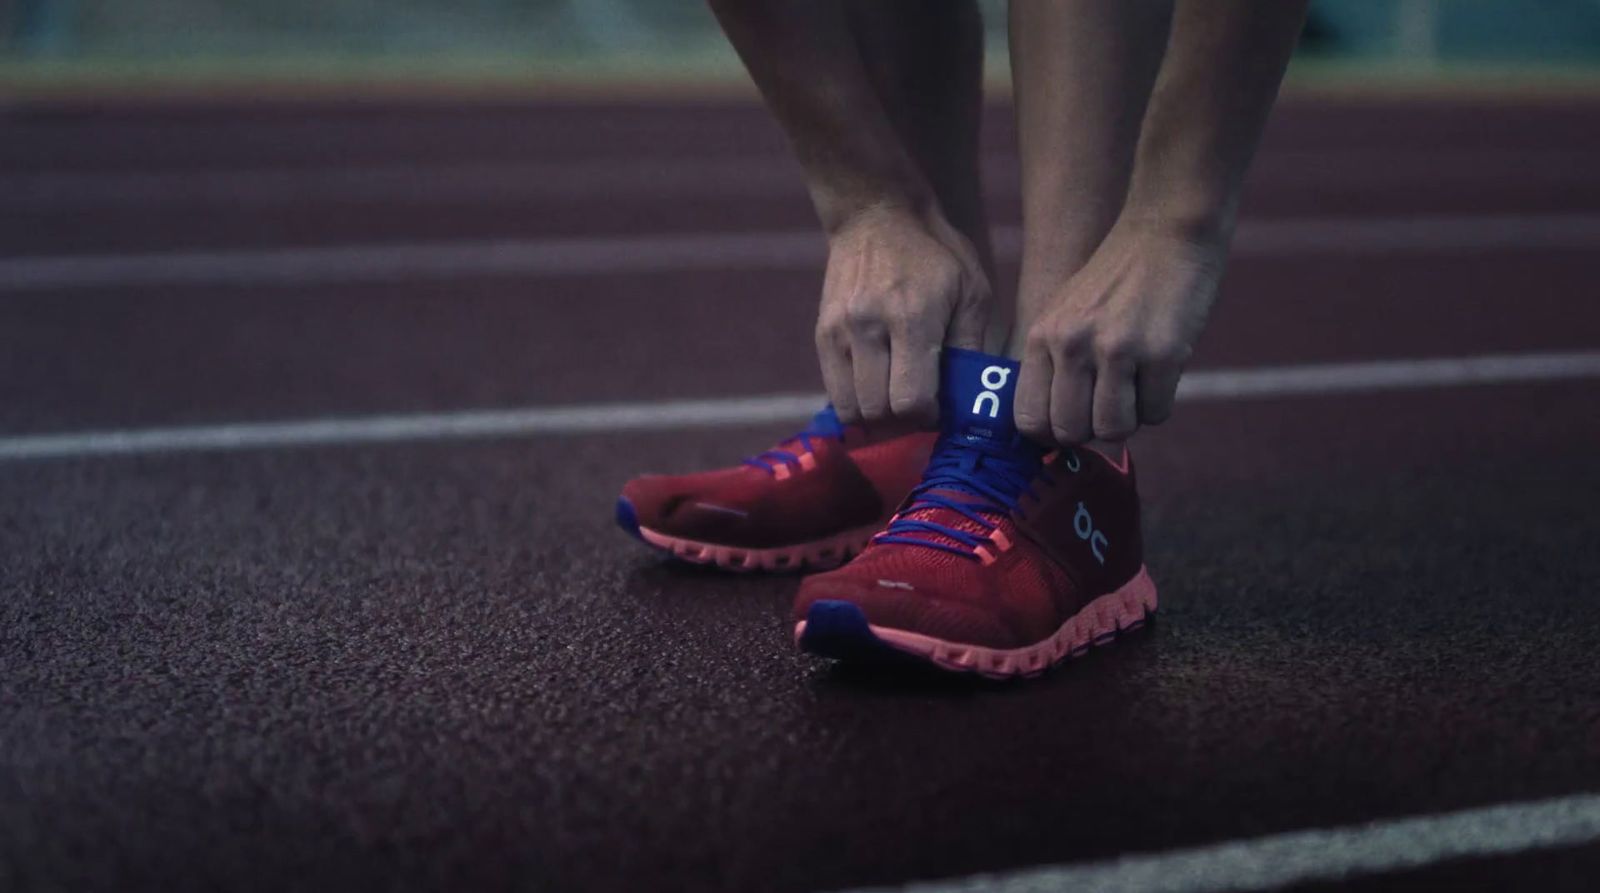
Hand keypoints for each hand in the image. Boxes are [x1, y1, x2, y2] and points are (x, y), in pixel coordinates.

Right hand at [815, 204, 991, 424]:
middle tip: (919, 405)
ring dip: (876, 414)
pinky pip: (833, 390)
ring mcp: (838, 331)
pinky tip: (876, 385)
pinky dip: (854, 400)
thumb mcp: (971, 290)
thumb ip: (971, 345)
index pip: (909, 400)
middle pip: (878, 410)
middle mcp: (868, 327)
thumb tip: (967, 398)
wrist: (875, 213)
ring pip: (850, 407)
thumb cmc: (936, 252)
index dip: (927, 416)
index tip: (938, 407)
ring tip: (895, 398)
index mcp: (911, 318)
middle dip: (902, 420)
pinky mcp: (821, 333)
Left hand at [1014, 223, 1224, 444]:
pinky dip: (1159, 403)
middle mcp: (1072, 344)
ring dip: (1129, 418)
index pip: (1028, 418)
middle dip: (1092, 428)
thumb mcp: (1064, 313)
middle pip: (1071, 431)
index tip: (1072, 420)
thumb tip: (1051, 431)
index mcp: (1042, 335)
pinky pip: (1156, 414)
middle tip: (1110, 401)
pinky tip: (1161, 371)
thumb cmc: (1116, 279)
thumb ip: (1052, 363)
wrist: (1167, 230)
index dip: (1051, 431)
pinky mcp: (1163, 353)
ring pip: (1113, 430)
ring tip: (1137, 384)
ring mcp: (1117, 349)